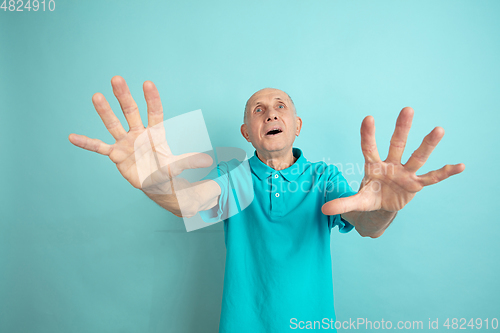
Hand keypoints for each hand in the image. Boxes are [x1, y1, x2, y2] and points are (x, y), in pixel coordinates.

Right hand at [68, 76, 211, 192]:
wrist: (156, 182)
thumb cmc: (168, 170)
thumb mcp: (178, 166)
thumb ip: (189, 162)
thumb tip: (209, 160)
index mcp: (156, 133)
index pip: (154, 112)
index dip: (152, 99)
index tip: (148, 84)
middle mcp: (139, 133)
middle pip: (131, 112)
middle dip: (124, 96)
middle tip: (117, 78)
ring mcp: (125, 142)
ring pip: (114, 124)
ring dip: (105, 111)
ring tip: (96, 96)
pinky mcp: (116, 154)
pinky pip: (99, 147)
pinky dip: (86, 143)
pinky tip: (72, 137)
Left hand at [322, 107, 464, 214]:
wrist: (381, 206)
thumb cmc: (368, 196)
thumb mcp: (356, 201)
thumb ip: (342, 203)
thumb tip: (323, 209)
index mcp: (373, 165)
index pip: (369, 147)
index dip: (368, 134)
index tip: (368, 118)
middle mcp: (391, 164)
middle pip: (397, 143)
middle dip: (402, 128)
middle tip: (407, 109)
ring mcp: (405, 173)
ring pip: (417, 156)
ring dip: (428, 144)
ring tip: (439, 129)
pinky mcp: (416, 184)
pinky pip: (432, 178)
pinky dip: (446, 173)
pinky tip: (461, 166)